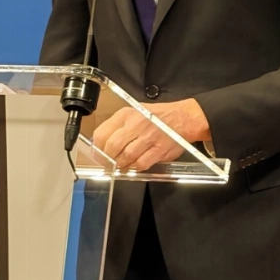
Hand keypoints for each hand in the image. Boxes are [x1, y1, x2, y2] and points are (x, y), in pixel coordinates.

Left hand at [92, 99, 210, 171]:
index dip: (97, 147)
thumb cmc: (156, 116)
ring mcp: (148, 137)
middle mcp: (136, 124)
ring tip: (121, 165)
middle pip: (112, 146)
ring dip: (121, 164)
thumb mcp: (134, 112)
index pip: (102, 132)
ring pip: (126, 157)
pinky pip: (141, 163)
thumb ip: (119, 126)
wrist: (182, 118)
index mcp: (126, 114)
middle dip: (107, 159)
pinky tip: (134, 166)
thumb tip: (103, 143)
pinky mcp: (159, 150)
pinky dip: (135, 168)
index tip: (98, 153)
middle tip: (108, 163)